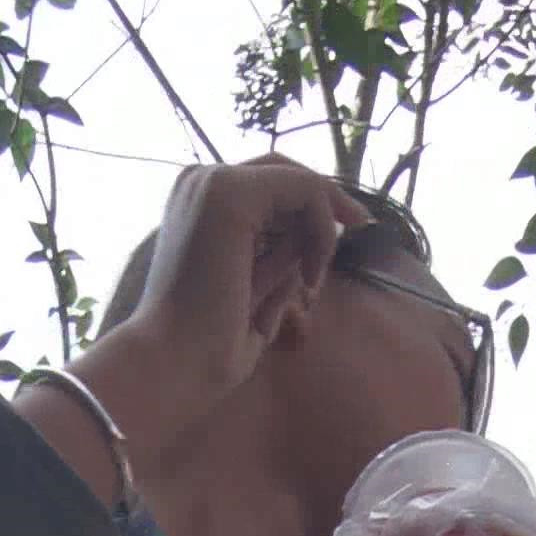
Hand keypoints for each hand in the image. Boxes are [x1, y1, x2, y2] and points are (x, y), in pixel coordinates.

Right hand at [83, 161, 368, 462]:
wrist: (173, 363)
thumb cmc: (209, 343)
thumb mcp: (257, 290)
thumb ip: (281, 255)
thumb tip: (316, 236)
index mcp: (200, 204)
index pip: (269, 186)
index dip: (311, 204)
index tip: (344, 234)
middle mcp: (201, 182)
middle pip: (285, 172)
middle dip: (328, 201)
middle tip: (363, 228)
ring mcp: (212, 181)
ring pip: (297, 181)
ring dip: (319, 232)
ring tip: (308, 285)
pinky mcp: (229, 192)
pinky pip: (303, 189)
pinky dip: (320, 227)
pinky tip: (310, 272)